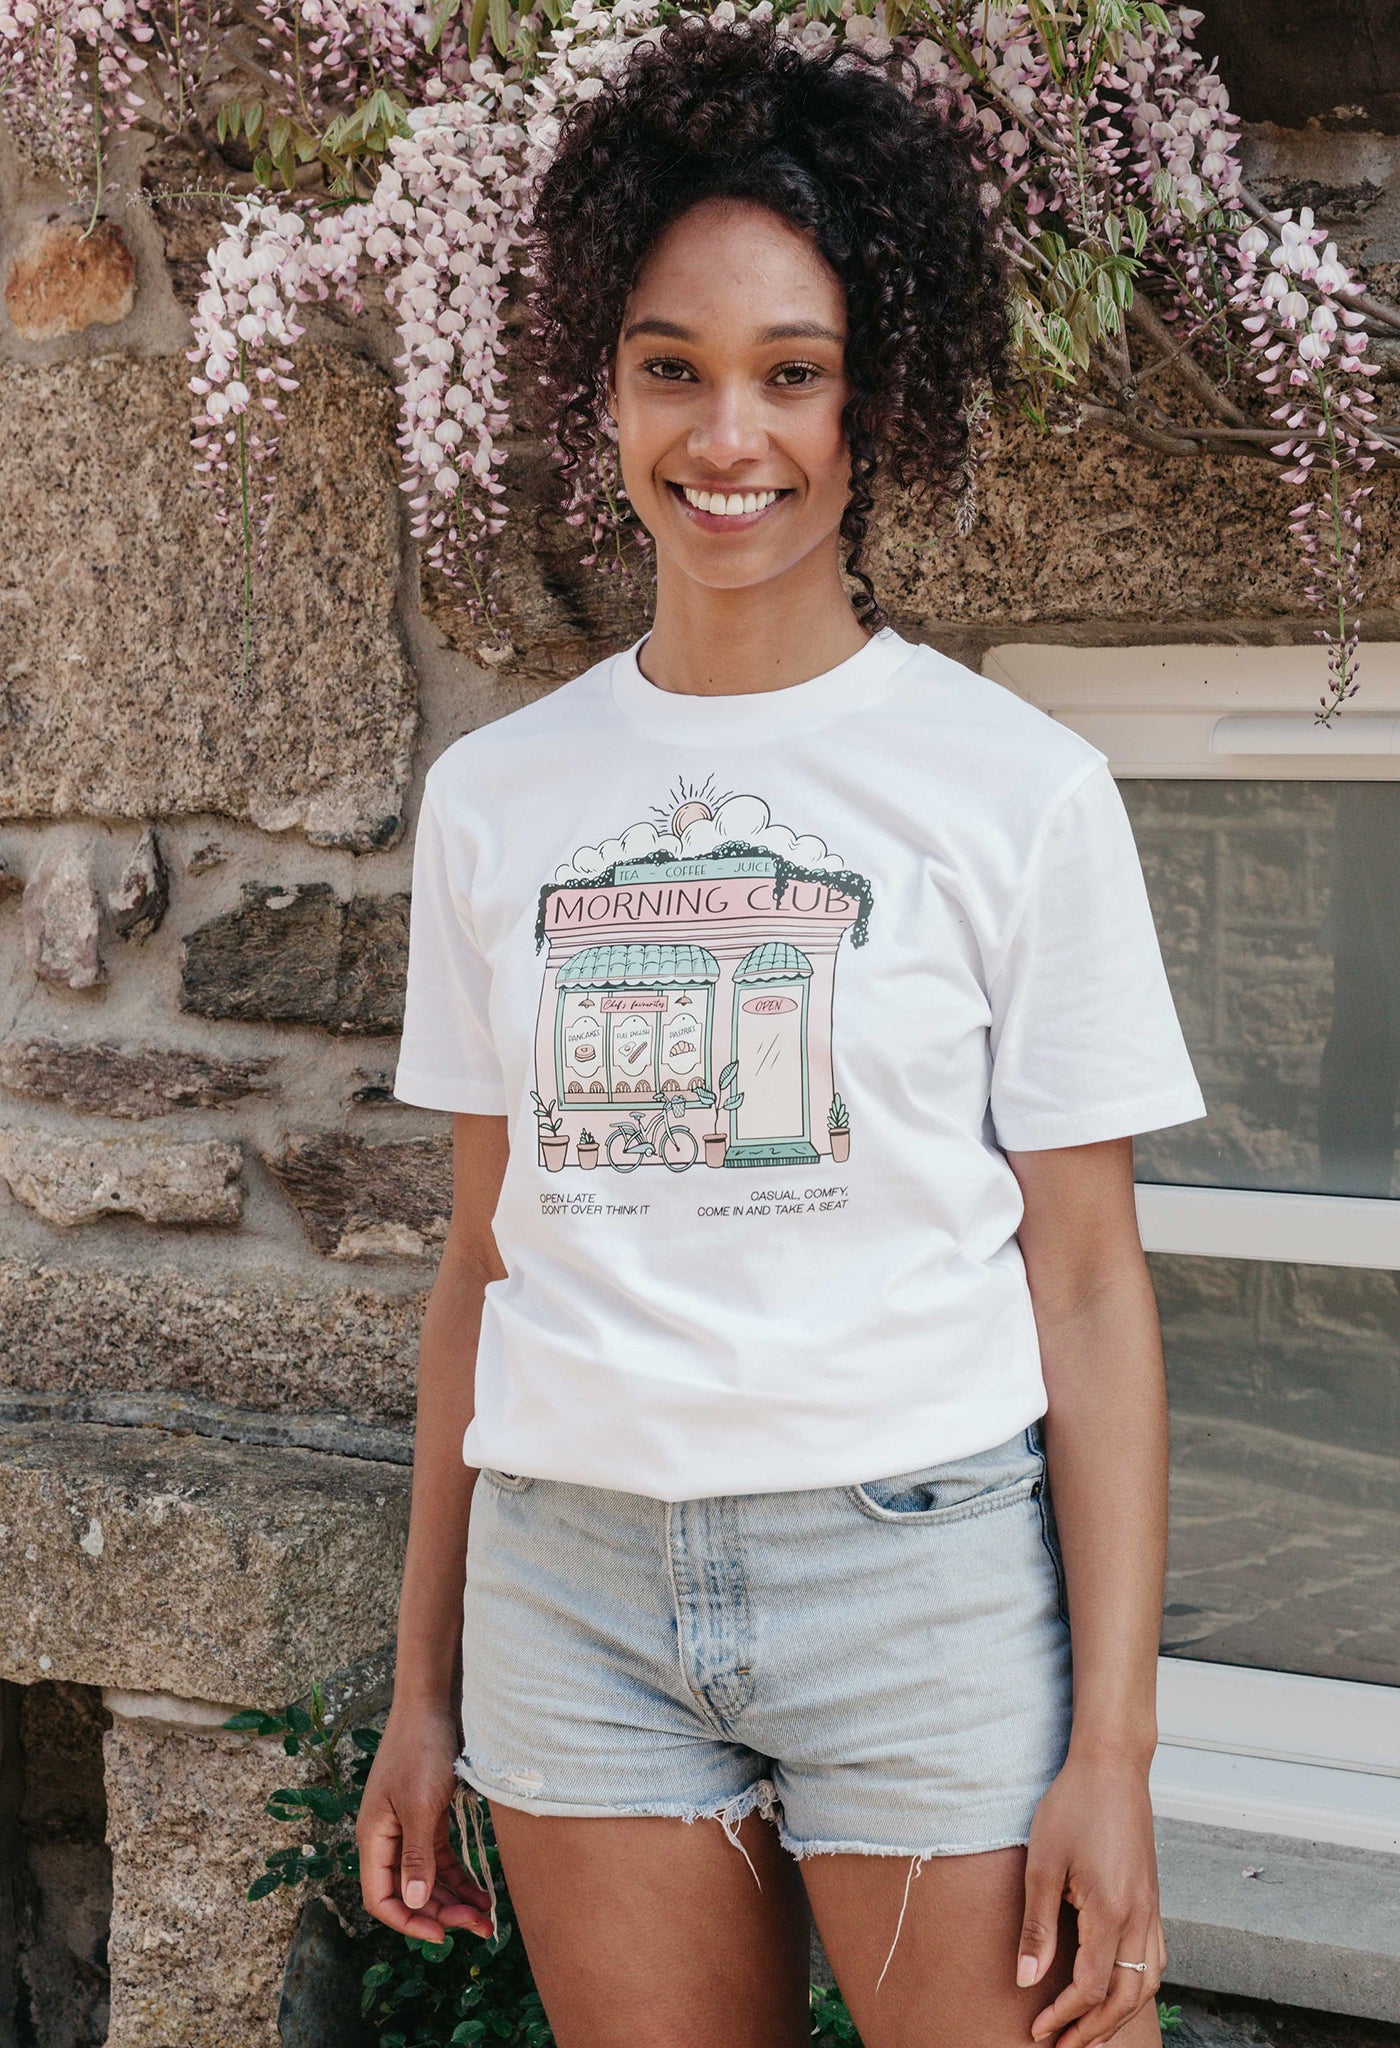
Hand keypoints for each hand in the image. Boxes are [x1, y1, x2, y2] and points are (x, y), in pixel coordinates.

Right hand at [357, 1699, 493, 1945]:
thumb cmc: (420, 1750)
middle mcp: (388, 1838)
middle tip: (478, 1926)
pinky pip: (442, 1858)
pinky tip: (482, 1889)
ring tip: (487, 1916)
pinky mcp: (429, 1816)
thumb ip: (416, 1856)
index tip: (443, 1936)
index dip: (408, 1921)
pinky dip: (460, 1875)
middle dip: (441, 1913)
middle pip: (410, 1891)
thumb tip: (414, 1903)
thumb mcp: (420, 1805)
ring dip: (454, 1899)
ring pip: (428, 1878)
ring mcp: (409, 1827)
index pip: (381, 1897)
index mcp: (374, 1838)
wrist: (434, 1704)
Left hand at [1016, 1750, 1166, 2046]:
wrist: (1112, 1765)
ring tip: (1089, 2030)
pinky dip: (1137, 1985)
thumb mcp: (1042, 1864)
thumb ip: (1037, 1926)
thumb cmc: (1072, 1805)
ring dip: (1119, 2013)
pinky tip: (1118, 1988)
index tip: (1037, 2030)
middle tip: (1062, 2046)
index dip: (1063, 2016)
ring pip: (1147, 1982)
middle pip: (1125, 1997)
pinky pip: (1154, 1957)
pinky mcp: (1152, 1896)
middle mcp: (1140, 1917)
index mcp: (1111, 1912)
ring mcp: (1151, 1907)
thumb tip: (1026, 1980)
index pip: (1089, 1987)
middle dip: (1094, 2029)